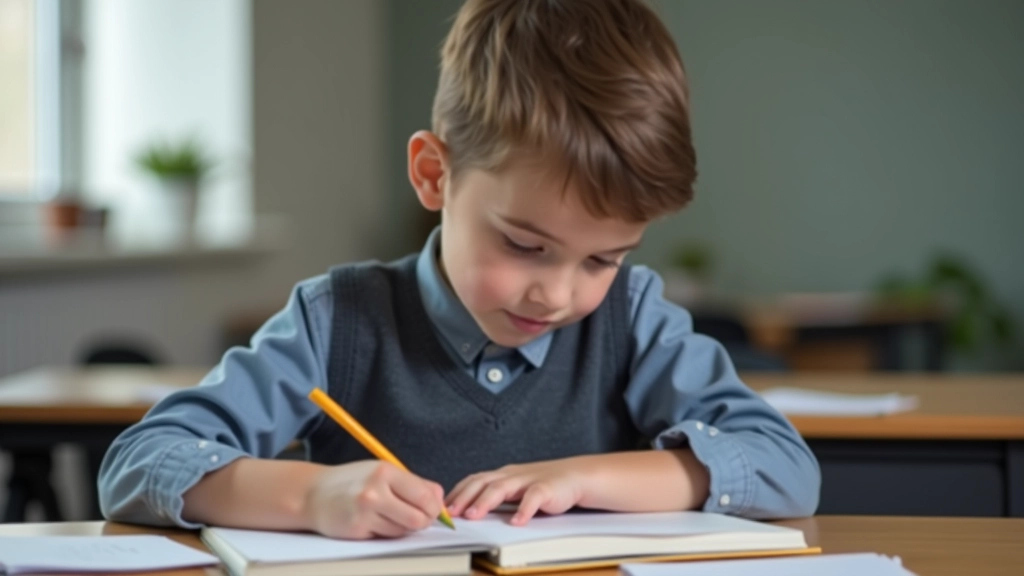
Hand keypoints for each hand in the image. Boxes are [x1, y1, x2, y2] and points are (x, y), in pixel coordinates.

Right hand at [304, 460, 444, 538]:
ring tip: (389, 515)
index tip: (434, 509)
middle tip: (418, 517)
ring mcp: (365, 512)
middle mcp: (375, 490)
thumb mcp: (382, 472)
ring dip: (403, 527)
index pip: (426, 496)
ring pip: (404, 530)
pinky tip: (374, 521)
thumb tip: (441, 500)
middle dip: (424, 521)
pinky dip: (387, 532)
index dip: (436, 507)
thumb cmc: (352, 482)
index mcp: (386, 472)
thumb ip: (412, 484)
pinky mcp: (357, 530)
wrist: (313, 494)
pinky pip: (387, 537)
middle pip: (419, 518)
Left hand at [446, 459, 586, 525]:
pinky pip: (533, 498)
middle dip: (464, 497)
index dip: (456, 493)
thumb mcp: (513, 490)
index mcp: (501, 476)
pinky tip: (517, 522)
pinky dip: (524, 509)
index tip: (442, 508)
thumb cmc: (541, 486)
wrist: (574, 476)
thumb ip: (494, 498)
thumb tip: (466, 514)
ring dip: (486, 501)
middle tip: (451, 513)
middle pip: (482, 482)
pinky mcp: (547, 488)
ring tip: (474, 515)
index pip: (473, 481)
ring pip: (502, 487)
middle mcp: (511, 475)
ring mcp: (528, 480)